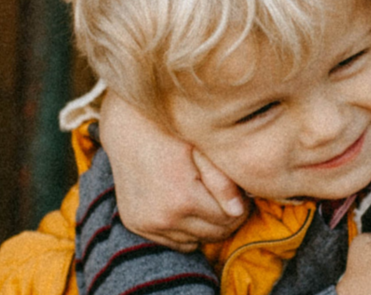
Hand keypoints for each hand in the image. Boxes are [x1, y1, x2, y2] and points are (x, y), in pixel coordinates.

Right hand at [98, 91, 249, 250]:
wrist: (129, 128)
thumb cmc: (173, 134)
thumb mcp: (203, 152)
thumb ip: (224, 182)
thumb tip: (239, 211)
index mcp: (183, 198)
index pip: (228, 219)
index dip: (240, 207)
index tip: (242, 195)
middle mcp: (163, 217)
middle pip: (213, 234)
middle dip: (226, 219)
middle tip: (230, 200)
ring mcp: (147, 224)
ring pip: (194, 241)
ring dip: (206, 226)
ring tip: (208, 202)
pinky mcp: (136, 225)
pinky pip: (173, 241)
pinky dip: (185, 231)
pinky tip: (188, 209)